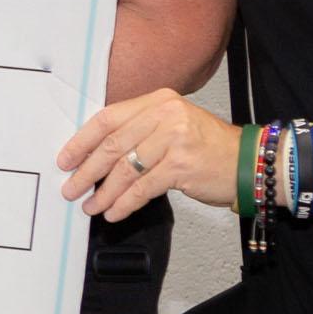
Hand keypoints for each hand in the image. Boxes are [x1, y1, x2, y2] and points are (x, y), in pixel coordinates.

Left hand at [59, 89, 243, 220]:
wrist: (247, 163)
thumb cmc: (206, 147)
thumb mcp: (172, 125)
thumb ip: (138, 131)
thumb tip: (94, 155)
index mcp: (158, 101)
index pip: (108, 118)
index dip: (82, 141)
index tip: (66, 159)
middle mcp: (166, 115)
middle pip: (112, 145)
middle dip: (86, 171)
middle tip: (71, 187)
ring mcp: (174, 139)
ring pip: (125, 170)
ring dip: (104, 192)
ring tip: (91, 206)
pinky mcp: (181, 165)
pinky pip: (142, 188)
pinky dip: (124, 203)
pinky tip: (114, 212)